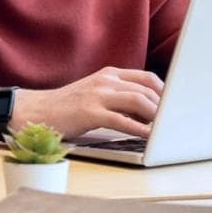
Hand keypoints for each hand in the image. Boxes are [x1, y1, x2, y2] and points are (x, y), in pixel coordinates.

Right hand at [11, 67, 164, 139]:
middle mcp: (105, 80)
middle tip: (176, 122)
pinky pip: (122, 120)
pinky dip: (140, 130)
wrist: (35, 110)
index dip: (165, 92)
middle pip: (147, 90)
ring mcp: (97, 95)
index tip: (175, 106)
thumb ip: (118, 96)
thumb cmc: (66, 107)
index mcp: (109, 74)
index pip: (147, 78)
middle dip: (165, 107)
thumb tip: (148, 112)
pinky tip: (149, 138)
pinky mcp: (90, 112)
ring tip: (166, 129)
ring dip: (156, 117)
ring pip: (138, 101)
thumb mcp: (94, 93)